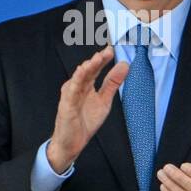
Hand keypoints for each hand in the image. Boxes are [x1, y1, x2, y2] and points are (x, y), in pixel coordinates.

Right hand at [47, 45, 129, 172]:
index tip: (112, 48)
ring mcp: (71, 95)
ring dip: (88, 67)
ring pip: (80, 78)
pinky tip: (82, 71)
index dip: (104, 59)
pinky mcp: (66, 105)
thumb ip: (113, 83)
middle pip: (88, 71)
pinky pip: (72, 91)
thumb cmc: (85, 121)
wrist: (72, 143)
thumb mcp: (105, 101)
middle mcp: (78, 87)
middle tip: (107, 50)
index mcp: (87, 86)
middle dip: (98, 60)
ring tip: (97, 58)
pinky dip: (77, 80)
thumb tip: (124, 65)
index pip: (96, 69)